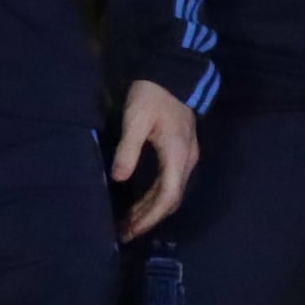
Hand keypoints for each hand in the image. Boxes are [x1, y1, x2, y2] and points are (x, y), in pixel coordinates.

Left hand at [110, 78, 199, 239]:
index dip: (150, 217)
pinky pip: (170, 183)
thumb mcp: (136, 119)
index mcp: (177, 155)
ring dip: (151, 209)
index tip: (132, 229)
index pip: (168, 196)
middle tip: (125, 232)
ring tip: (129, 222)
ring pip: (171, 192)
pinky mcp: (180, 152)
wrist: (171, 72)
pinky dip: (155, 197)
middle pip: (171, 199)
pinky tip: (140, 202)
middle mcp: (186, 160)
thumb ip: (128, 149)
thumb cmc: (152, 94)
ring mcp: (186, 156)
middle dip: (149, 218)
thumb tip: (118, 178)